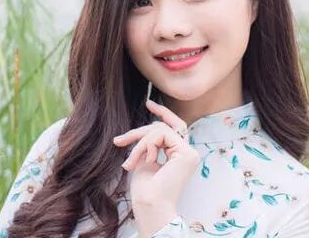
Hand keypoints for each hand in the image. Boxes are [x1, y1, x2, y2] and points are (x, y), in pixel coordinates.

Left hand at [112, 99, 199, 235]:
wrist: (149, 204)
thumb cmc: (145, 189)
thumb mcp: (144, 158)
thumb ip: (150, 143)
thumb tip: (150, 126)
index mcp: (179, 155)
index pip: (174, 127)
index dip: (163, 113)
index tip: (148, 103)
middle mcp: (187, 153)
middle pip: (162, 127)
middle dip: (138, 132)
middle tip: (119, 141)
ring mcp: (189, 153)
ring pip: (159, 129)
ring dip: (140, 142)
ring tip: (131, 161)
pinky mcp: (187, 154)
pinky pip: (161, 135)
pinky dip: (147, 145)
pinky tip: (146, 160)